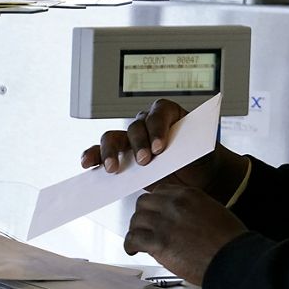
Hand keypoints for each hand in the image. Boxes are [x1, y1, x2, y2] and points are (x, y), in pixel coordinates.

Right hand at [78, 99, 246, 198]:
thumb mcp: (201, 151)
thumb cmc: (200, 159)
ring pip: (113, 137)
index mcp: (169, 114)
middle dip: (138, 143)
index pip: (159, 114)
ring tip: (113, 169)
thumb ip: (190, 147)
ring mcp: (131, 139)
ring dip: (111, 151)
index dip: (157, 129)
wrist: (197, 175)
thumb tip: (180, 151)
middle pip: (135, 127)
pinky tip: (88, 164)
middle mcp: (147, 123)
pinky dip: (93, 155)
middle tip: (145, 161)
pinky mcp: (120, 155)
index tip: (160, 148)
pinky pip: (101, 151)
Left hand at [124, 185, 247, 285]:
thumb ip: (193, 209)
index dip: (155, 204)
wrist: (233, 259)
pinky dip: (130, 245)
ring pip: (136, 220)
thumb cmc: (229, 241)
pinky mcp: (158, 242)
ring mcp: (165, 222)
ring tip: (139, 240)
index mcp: (189, 195)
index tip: (154, 212)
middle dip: (143, 215)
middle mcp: (175, 205)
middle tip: (145, 226)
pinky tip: (134, 250)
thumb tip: (181, 217)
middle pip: (144, 203)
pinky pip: (133, 239)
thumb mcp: (215, 212)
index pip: (160, 191)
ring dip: (136, 230)